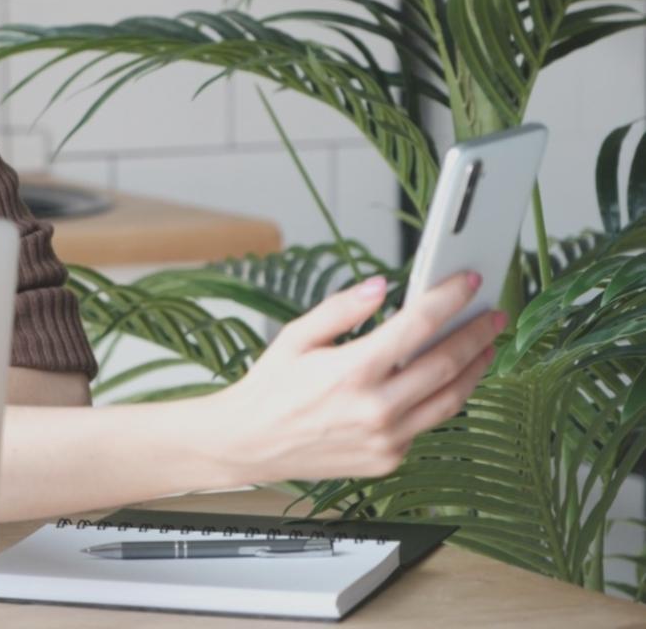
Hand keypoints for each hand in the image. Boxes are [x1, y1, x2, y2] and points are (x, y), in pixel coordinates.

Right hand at [204, 270, 507, 483]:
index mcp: (352, 371)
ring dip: (474, 370)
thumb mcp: (295, 337)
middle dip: (477, 334)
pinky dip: (441, 399)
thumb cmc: (270, 389)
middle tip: (493, 316)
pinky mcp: (389, 459)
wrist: (249, 443)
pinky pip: (427, 425)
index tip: (469, 282)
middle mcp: (375, 408)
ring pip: (450, 400)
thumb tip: (380, 288)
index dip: (450, 298)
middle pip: (447, 364)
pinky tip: (445, 381)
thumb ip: (341, 309)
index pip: (418, 325)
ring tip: (485, 348)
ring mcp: (386, 439)